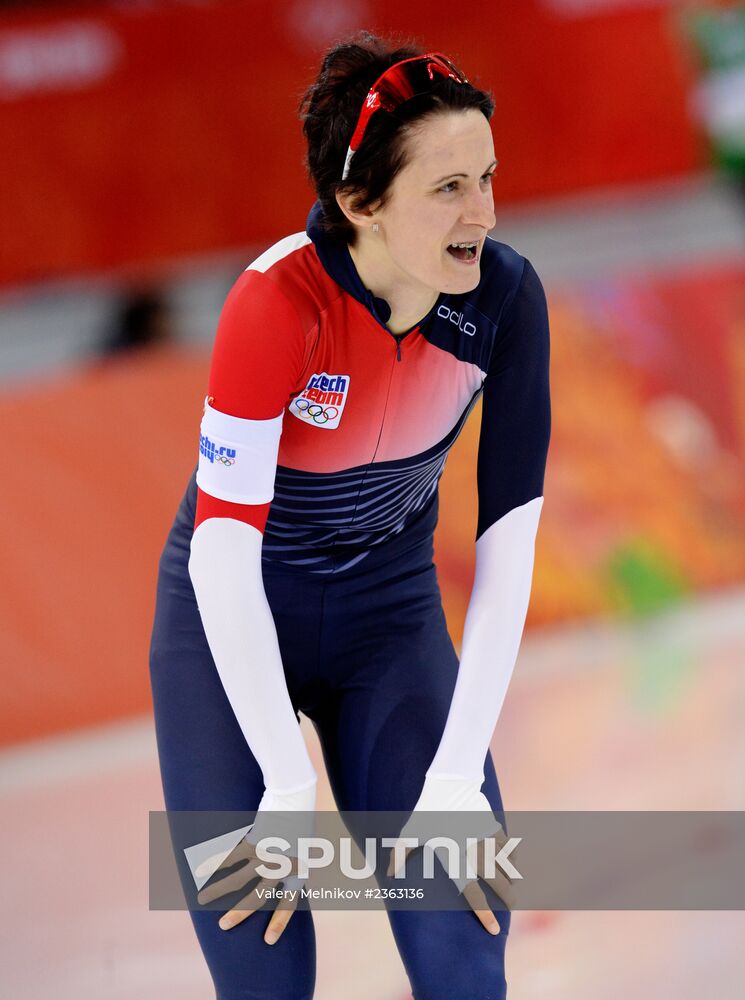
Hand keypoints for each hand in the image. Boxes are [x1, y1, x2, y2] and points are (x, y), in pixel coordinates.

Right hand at [196, 780, 315, 944]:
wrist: (296, 795)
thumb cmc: (301, 815)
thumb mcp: (303, 842)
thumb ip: (294, 859)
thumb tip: (281, 872)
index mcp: (298, 869)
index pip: (289, 903)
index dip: (279, 922)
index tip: (269, 941)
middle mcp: (282, 867)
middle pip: (257, 898)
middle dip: (238, 914)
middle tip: (223, 926)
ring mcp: (266, 855)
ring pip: (237, 880)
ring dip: (217, 890)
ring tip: (202, 898)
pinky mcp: (253, 842)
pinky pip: (231, 857)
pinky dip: (214, 863)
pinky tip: (201, 869)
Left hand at [385, 773, 514, 934]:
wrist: (449, 782)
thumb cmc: (426, 811)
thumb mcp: (409, 833)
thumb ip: (399, 855)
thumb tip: (389, 875)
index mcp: (453, 856)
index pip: (470, 892)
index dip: (484, 913)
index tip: (494, 928)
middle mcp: (472, 850)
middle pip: (497, 882)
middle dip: (507, 898)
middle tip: (511, 906)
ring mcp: (485, 838)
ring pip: (506, 865)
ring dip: (511, 878)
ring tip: (512, 887)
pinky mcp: (494, 825)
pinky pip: (508, 846)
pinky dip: (512, 857)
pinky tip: (512, 863)